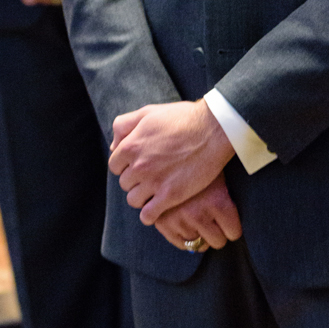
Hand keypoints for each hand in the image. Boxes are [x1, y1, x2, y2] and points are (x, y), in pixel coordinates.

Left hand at [109, 100, 235, 225]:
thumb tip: (113, 145)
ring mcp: (154, 181)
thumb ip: (125, 124)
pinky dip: (150, 214)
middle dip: (136, 180)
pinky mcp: (170, 195)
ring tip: (156, 190)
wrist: (215, 128)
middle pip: (125, 183)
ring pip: (134, 200)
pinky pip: (148, 215)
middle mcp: (139, 166)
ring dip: (143, 196)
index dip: (128, 165)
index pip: (115, 166)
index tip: (141, 164)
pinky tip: (158, 208)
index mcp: (131, 146)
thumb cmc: (184, 117)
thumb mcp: (150, 112)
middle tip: (153, 175)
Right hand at [151, 172, 241, 251]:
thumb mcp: (219, 177)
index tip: (230, 227)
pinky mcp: (162, 223)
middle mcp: (199, 214)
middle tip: (217, 227)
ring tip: (202, 224)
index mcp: (218, 202)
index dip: (233, 230)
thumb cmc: (202, 163)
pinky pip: (180, 244)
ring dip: (201, 236)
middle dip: (219, 235)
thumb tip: (232, 225)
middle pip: (217, 241)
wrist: (171, 152)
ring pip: (198, 244)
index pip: (233, 232)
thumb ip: (226, 201)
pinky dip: (187, 240)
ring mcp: (179, 220)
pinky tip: (190, 228)